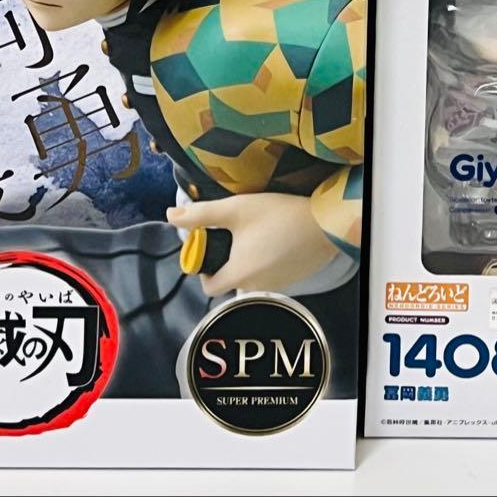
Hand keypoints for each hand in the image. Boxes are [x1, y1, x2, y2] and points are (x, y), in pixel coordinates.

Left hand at [166, 193, 339, 295]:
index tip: (212, 244)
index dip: (204, 267)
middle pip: (230, 280)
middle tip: (236, 233)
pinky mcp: (292, 280)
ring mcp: (277, 286)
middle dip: (227, 259)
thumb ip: (202, 214)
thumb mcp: (237, 209)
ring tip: (258, 233)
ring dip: (248, 259)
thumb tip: (171, 217)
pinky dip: (267, 261)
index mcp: (239, 275)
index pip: (209, 286)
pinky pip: (270, 274)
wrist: (324, 223)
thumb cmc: (280, 215)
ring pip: (250, 277)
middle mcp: (256, 287)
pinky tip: (275, 239)